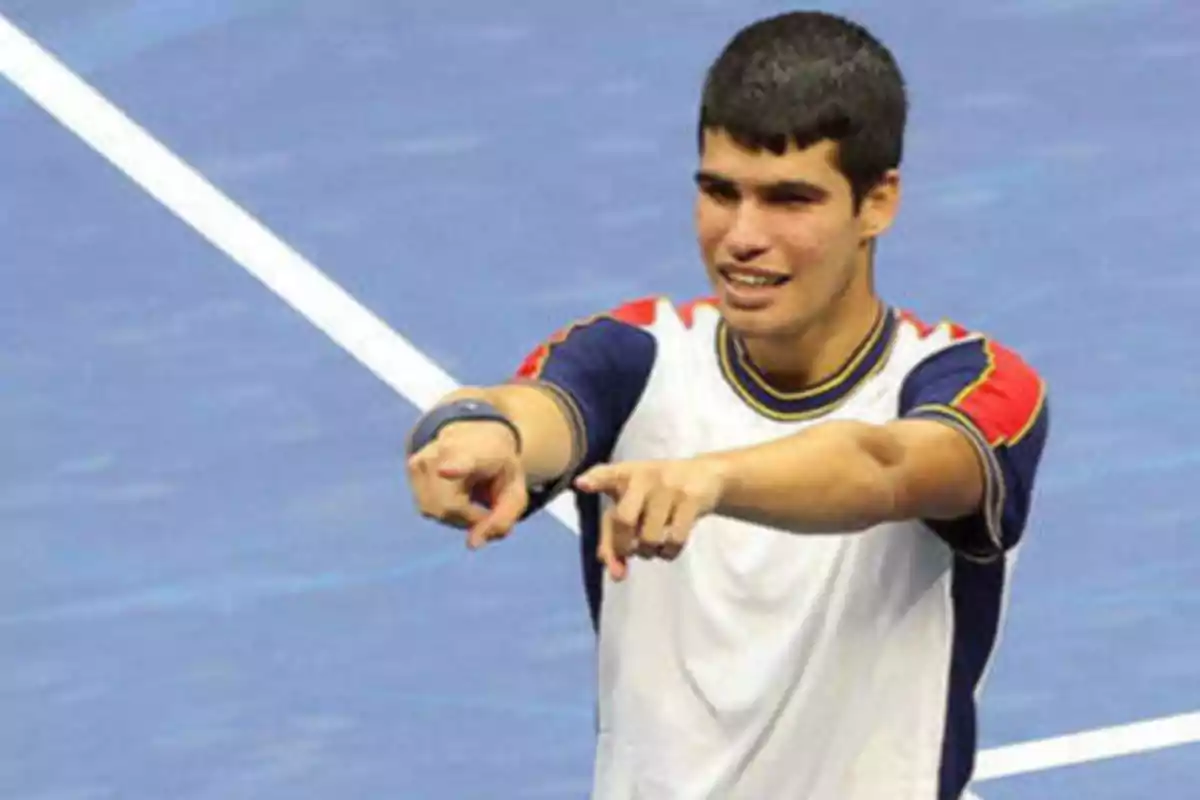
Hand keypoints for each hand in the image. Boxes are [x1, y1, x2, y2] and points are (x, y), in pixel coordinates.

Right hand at [406, 421, 527, 549]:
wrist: (477, 430)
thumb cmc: (499, 466)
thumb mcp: (515, 490)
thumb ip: (503, 518)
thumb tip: (472, 545)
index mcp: (479, 451)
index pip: (464, 460)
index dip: (455, 468)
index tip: (445, 470)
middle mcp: (446, 449)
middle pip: (452, 507)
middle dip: (470, 517)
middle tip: (486, 506)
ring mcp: (425, 456)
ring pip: (437, 510)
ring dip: (457, 514)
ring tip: (470, 492)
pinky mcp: (412, 466)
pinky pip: (428, 507)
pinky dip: (444, 508)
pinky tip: (454, 490)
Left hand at [574, 457, 727, 580]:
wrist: (704, 475)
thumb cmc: (658, 493)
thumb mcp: (633, 504)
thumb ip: (613, 537)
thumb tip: (614, 574)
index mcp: (625, 474)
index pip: (607, 474)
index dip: (594, 480)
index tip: (581, 484)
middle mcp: (645, 477)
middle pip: (624, 519)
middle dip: (622, 546)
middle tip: (628, 552)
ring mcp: (669, 487)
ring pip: (649, 537)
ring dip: (647, 552)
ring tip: (651, 546)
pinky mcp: (691, 500)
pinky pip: (674, 540)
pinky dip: (668, 553)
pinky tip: (668, 546)